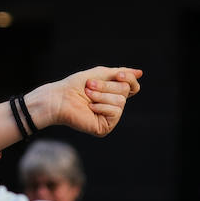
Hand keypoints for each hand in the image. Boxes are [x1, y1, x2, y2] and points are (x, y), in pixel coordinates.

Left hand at [28, 67, 142, 137]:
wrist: (59, 98)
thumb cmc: (75, 86)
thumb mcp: (100, 74)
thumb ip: (120, 73)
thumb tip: (140, 73)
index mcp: (113, 93)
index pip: (132, 87)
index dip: (129, 80)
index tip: (119, 75)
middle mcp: (113, 106)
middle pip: (125, 91)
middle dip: (106, 86)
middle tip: (89, 87)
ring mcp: (109, 118)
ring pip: (120, 101)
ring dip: (101, 95)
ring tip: (87, 97)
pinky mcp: (105, 127)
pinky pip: (115, 112)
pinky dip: (101, 107)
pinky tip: (90, 108)